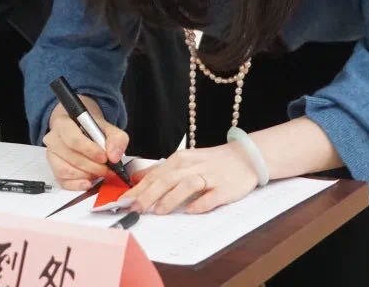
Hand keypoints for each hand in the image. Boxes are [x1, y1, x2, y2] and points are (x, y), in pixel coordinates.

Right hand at [43, 98, 128, 190]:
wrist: (82, 131)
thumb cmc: (92, 130)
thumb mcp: (108, 128)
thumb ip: (116, 139)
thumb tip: (114, 157)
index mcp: (63, 123)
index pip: (73, 139)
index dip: (90, 151)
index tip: (105, 158)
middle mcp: (53, 139)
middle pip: (71, 156)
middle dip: (93, 166)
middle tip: (107, 169)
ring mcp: (52, 155)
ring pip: (65, 170)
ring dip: (86, 175)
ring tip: (99, 173)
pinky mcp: (54, 169)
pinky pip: (62, 181)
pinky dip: (77, 185)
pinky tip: (88, 183)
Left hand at [121, 144, 258, 214]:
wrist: (245, 157)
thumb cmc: (211, 162)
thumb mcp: (183, 162)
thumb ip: (160, 171)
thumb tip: (136, 179)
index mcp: (180, 160)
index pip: (154, 175)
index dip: (138, 189)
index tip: (122, 202)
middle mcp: (192, 166)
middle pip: (166, 180)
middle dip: (148, 195)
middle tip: (134, 209)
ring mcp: (209, 176)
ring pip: (186, 185)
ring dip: (171, 198)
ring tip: (158, 211)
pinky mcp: (225, 188)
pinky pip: (211, 196)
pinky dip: (201, 203)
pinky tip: (191, 211)